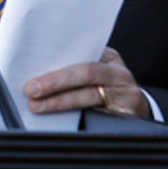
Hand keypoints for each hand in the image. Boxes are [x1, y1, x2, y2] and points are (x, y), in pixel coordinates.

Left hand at [23, 46, 149, 118]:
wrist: (137, 110)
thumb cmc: (106, 88)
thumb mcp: (95, 73)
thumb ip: (73, 68)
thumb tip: (34, 73)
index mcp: (107, 56)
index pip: (78, 49)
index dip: (54, 54)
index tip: (30, 59)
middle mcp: (117, 72)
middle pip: (84, 72)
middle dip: (54, 81)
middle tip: (30, 89)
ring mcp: (125, 92)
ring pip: (89, 95)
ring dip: (59, 101)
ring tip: (37, 105)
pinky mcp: (128, 113)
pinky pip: (98, 115)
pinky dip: (74, 117)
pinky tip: (57, 119)